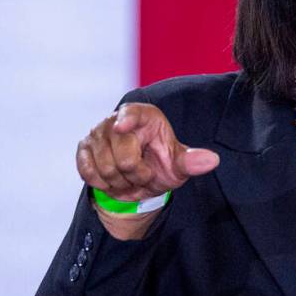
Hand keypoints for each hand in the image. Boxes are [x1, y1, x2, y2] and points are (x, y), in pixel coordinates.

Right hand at [76, 103, 219, 202]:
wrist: (138, 180)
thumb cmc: (161, 164)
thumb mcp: (179, 165)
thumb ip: (192, 162)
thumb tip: (212, 160)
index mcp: (144, 116)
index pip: (132, 112)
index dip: (127, 119)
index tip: (122, 126)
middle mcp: (116, 120)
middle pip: (123, 155)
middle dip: (135, 174)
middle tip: (143, 175)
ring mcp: (97, 133)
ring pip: (105, 167)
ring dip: (120, 182)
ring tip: (130, 178)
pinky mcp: (83, 148)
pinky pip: (88, 171)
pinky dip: (103, 183)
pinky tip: (114, 181)